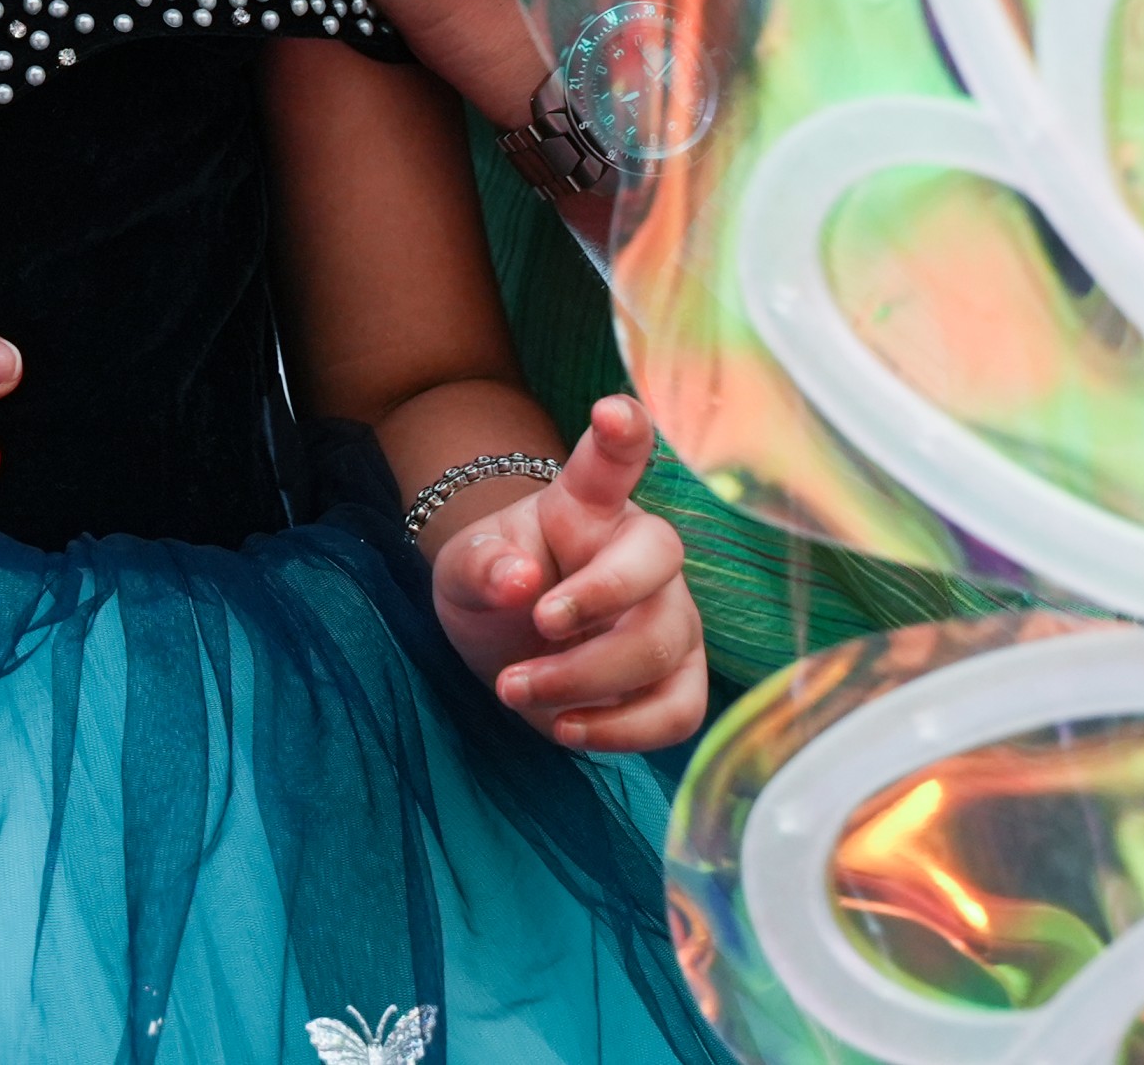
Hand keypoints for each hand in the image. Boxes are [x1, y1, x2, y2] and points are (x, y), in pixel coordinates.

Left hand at [427, 399, 703, 753]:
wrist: (509, 642)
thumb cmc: (496, 584)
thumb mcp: (462, 569)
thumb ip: (482, 566)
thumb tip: (518, 580)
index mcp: (587, 505)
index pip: (612, 461)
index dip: (622, 434)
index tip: (611, 412)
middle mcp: (641, 552)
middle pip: (657, 562)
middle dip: (597, 599)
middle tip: (535, 624)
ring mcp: (670, 614)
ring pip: (663, 645)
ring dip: (586, 678)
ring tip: (514, 689)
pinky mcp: (678, 678)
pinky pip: (681, 710)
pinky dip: (625, 731)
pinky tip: (568, 727)